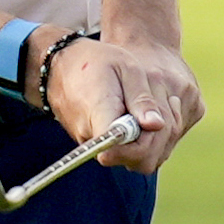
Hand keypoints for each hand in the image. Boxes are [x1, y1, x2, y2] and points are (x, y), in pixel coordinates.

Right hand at [40, 33, 201, 173]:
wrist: (60, 67)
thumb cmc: (94, 63)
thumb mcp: (125, 68)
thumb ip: (141, 98)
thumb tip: (157, 125)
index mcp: (100, 117)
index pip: (129, 149)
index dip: (150, 139)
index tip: (157, 117)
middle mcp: (93, 139)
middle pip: (139, 161)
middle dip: (158, 139)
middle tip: (164, 108)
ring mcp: (93, 146)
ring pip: (136, 159)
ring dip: (152, 138)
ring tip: (152, 107)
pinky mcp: (97, 146)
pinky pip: (125, 152)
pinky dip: (140, 138)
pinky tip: (143, 113)